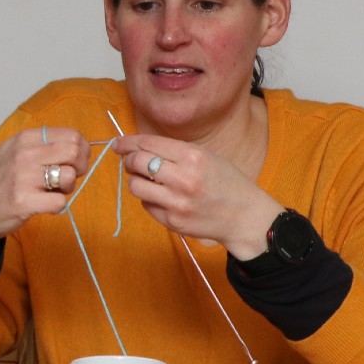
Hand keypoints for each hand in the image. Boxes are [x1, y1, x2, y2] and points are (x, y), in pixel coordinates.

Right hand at [0, 127, 91, 277]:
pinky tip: (44, 205)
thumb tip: (81, 145)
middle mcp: (23, 154)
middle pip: (74, 152)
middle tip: (68, 177)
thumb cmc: (5, 181)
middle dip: (80, 167)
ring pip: (69, 177)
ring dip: (67, 188)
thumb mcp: (17, 151)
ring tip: (52, 191)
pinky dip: (57, 207)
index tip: (74, 161)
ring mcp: (22, 177)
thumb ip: (45, 144)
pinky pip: (60, 202)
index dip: (81, 150)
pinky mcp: (24, 201)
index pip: (71, 135)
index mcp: (25, 138)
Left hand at [112, 133, 281, 257]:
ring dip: (137, 180)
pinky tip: (163, 197)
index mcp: (193, 157)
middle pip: (137, 162)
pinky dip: (150, 199)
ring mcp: (176, 202)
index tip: (119, 144)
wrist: (245, 216)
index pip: (148, 144)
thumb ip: (173, 152)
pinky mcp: (172, 221)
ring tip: (148, 180)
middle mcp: (183, 178)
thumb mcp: (206, 157)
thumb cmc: (226, 182)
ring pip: (135, 185)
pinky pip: (146, 205)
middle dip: (129, 160)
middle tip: (131, 162)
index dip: (128, 142)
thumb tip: (136, 148)